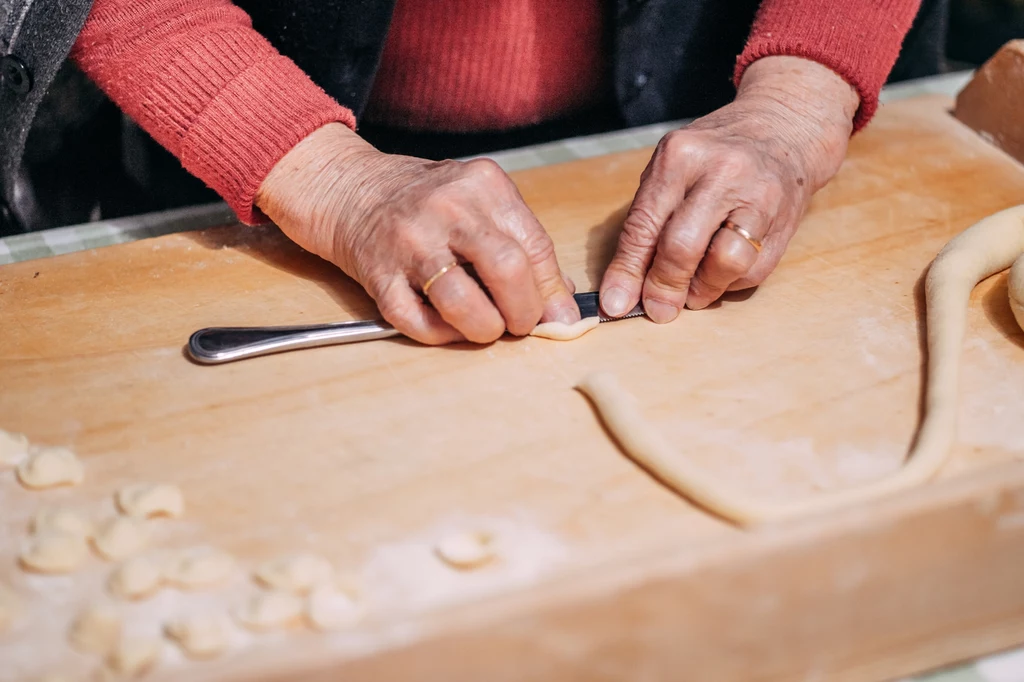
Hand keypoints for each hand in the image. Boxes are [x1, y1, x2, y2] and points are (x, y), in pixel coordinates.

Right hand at [255, 124, 579, 344]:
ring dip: (485, 329)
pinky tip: (447, 326)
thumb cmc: (424, 200)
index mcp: (482, 184)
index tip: (555, 315)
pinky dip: (440, 335)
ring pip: (464, 303)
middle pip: (508, 270)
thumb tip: (560, 304)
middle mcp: (447, 208)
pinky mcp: (378, 274)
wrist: (348, 186)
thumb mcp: (478, 201)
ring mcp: (409, 241)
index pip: (536, 246)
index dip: (550, 291)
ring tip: (486, 328)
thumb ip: (520, 243)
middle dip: (524, 312)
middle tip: (519, 323)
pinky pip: (417, 322)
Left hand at [599, 56, 859, 321]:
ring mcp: (759, 196)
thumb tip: (624, 289)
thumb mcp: (671, 170)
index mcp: (680, 156)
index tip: (616, 303)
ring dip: (703, 290)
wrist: (784, 128)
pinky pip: (753, 271)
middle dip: (664, 287)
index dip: (628, 271)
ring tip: (694, 290)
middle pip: (683, 246)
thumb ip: (647, 222)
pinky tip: (722, 272)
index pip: (645, 224)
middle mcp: (721, 172)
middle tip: (658, 309)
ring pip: (725, 263)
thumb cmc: (712, 156)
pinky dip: (729, 283)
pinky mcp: (786, 221)